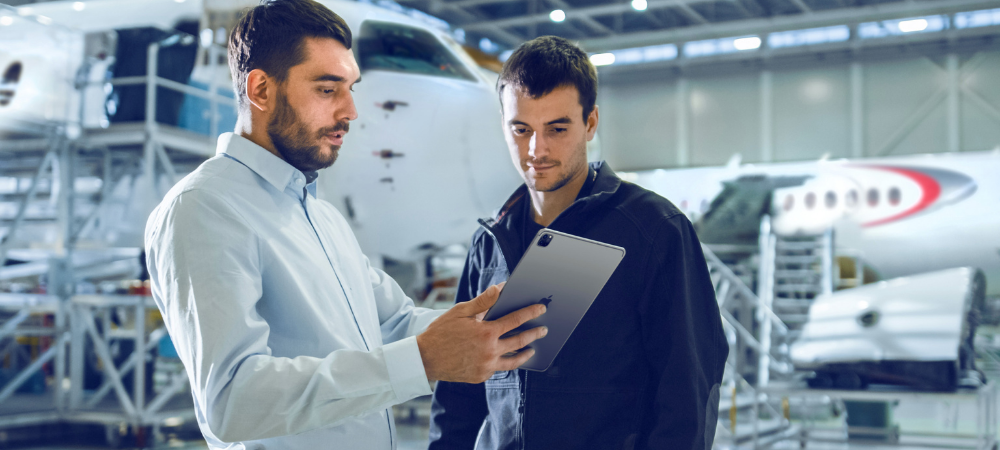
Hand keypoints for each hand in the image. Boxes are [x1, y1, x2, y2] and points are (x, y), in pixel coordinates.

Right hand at [416, 283, 547, 382]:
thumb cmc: (441, 332)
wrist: (425, 359)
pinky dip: (505, 362)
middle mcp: (489, 351)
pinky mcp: (481, 376)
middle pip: (519, 341)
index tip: (541, 309)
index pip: (515, 320)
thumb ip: (483, 301)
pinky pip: (498, 368)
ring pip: (513, 360)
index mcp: (486, 332)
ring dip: (525, 354)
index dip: (530, 312)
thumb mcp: (461, 311)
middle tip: (543, 330)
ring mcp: (486, 366)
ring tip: (532, 349)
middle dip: (534, 334)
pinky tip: (509, 358)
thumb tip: (500, 288)